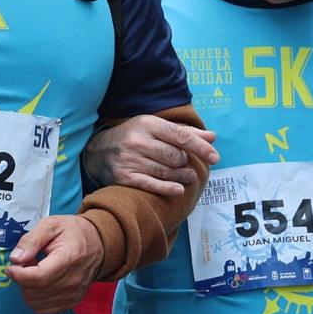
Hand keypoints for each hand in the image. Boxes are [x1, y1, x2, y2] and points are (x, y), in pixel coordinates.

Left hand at [6, 214, 103, 313]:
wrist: (98, 245)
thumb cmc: (72, 232)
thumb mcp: (51, 225)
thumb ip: (31, 240)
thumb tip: (15, 259)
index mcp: (69, 258)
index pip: (38, 277)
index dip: (18, 274)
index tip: (12, 266)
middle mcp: (73, 281)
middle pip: (34, 292)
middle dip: (22, 279)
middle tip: (27, 264)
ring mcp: (73, 295)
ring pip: (35, 303)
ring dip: (28, 289)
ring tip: (35, 272)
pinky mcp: (71, 303)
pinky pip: (43, 309)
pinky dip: (36, 298)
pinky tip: (41, 283)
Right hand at [84, 116, 218, 196]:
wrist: (97, 151)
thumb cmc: (134, 136)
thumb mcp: (156, 127)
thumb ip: (184, 133)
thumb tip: (212, 137)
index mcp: (148, 124)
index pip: (181, 136)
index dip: (201, 147)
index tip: (215, 157)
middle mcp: (138, 141)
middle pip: (175, 157)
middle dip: (185, 163)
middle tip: (186, 165)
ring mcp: (130, 160)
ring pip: (166, 172)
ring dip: (182, 176)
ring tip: (188, 177)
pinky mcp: (124, 177)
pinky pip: (151, 184)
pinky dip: (167, 188)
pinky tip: (179, 189)